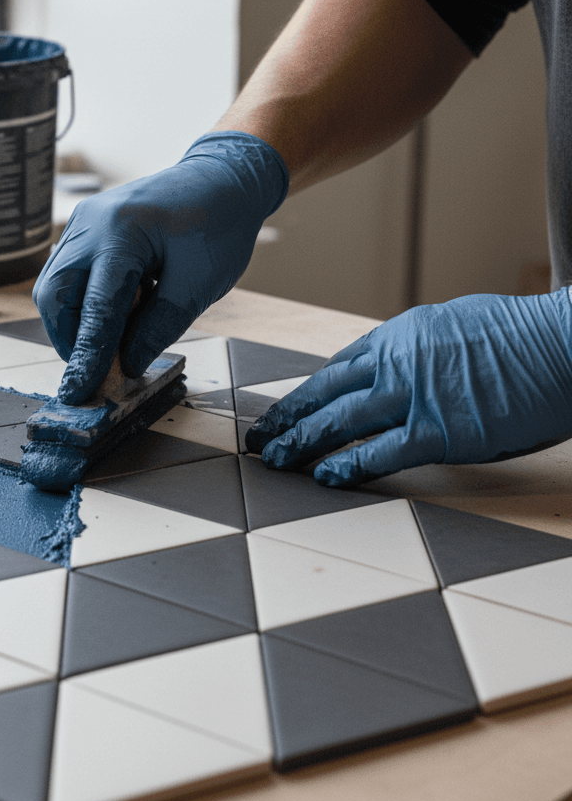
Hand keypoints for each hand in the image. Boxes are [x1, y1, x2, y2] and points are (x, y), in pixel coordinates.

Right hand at [32, 131, 288, 404]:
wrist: (222, 179)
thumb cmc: (218, 225)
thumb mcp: (198, 284)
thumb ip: (158, 327)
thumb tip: (125, 364)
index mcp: (122, 233)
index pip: (95, 308)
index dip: (87, 355)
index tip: (79, 392)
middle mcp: (90, 224)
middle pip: (55, 296)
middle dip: (71, 340)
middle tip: (98, 370)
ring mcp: (82, 223)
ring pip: (54, 288)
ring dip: (76, 324)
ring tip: (115, 340)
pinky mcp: (85, 230)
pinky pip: (67, 275)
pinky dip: (83, 304)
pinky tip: (119, 312)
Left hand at [246, 290, 571, 485]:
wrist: (564, 344)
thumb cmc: (519, 335)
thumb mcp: (453, 324)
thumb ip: (414, 349)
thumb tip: (392, 364)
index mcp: (398, 336)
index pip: (337, 369)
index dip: (306, 394)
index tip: (284, 410)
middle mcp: (396, 362)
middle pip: (325, 394)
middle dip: (286, 418)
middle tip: (258, 438)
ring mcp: (415, 396)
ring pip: (339, 422)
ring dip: (301, 442)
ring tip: (274, 460)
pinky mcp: (440, 432)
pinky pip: (381, 453)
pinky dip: (348, 466)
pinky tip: (323, 476)